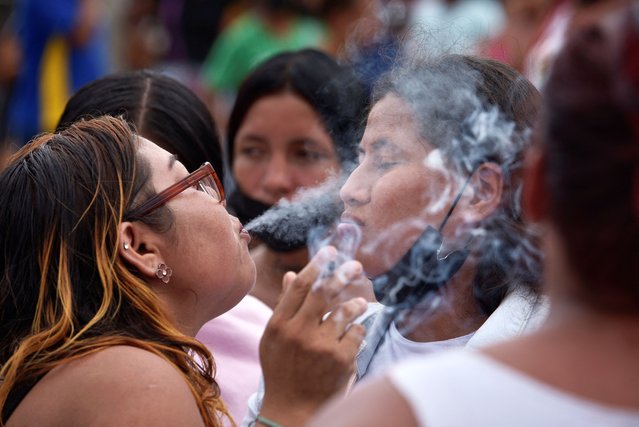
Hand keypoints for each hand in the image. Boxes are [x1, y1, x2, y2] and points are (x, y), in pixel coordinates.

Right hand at [258, 246, 367, 425]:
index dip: (317, 265)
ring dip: (355, 303)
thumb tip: (292, 274)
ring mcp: (321, 347)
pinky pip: (356, 333)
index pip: (300, 286)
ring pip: (345, 311)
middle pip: (323, 293)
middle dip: (342, 274)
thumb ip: (285, 305)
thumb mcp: (274, 337)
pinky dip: (358, 329)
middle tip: (356, 266)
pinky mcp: (341, 360)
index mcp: (280, 324)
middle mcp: (299, 333)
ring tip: (359, 303)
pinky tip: (355, 332)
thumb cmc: (282, 369)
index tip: (330, 252)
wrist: (291, 409)